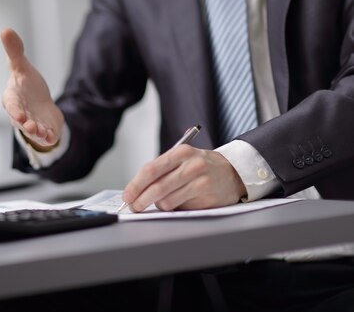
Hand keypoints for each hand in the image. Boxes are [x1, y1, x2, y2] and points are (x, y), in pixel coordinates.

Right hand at [0, 28, 64, 150]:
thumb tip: (5, 30)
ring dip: (37, 133)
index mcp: (13, 98)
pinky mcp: (45, 130)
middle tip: (30, 126)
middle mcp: (21, 114)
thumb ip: (14, 51)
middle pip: (21, 121)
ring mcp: (32, 124)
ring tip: (41, 132)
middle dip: (25, 125)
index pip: (12, 105)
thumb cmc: (26, 85)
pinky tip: (52, 136)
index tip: (19, 115)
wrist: (40, 103)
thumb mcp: (21, 67)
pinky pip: (45, 137)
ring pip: (33, 131)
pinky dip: (48, 137)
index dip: (14, 110)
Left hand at [121, 145, 246, 211]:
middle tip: (134, 207)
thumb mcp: (182, 159)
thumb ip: (161, 171)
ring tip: (163, 201)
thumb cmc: (200, 166)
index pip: (151, 169)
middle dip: (141, 200)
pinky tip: (180, 202)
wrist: (233, 172)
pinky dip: (175, 208)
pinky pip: (181, 208)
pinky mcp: (207, 197)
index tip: (127, 195)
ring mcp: (201, 182)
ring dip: (159, 205)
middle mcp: (191, 165)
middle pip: (157, 187)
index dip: (135, 185)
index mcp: (181, 152)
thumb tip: (136, 190)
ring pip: (167, 201)